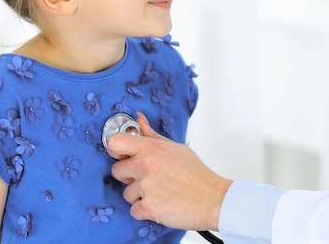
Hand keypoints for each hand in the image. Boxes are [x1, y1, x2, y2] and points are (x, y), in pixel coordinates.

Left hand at [108, 112, 232, 230]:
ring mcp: (146, 187)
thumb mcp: (174, 148)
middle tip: (148, 178)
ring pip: (126, 193)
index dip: (116, 150)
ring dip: (139, 196)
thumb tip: (138, 119)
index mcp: (151, 148)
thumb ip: (151, 135)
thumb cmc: (196, 174)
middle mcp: (145, 165)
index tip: (122, 155)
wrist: (212, 198)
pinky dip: (145, 211)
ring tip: (159, 192)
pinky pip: (134, 210)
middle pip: (116, 171)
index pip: (116, 142)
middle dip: (129, 176)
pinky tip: (160, 204)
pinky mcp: (148, 207)